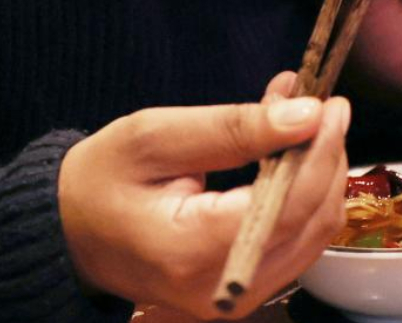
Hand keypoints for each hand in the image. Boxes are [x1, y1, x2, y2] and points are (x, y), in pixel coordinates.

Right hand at [58, 72, 348, 319]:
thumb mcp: (157, 136)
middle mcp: (222, 287)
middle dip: (327, 157)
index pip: (289, 203)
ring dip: (321, 174)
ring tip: (306, 125)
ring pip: (315, 233)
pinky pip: (298, 242)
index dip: (321, 150)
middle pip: (312, 219)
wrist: (70, 232)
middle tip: (323, 106)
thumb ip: (235, 127)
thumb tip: (307, 115)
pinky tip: (292, 157)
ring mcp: (236, 298)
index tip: (331, 105)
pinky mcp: (245, 291)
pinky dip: (306, 196)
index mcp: (192, 249)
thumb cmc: (102, 180)